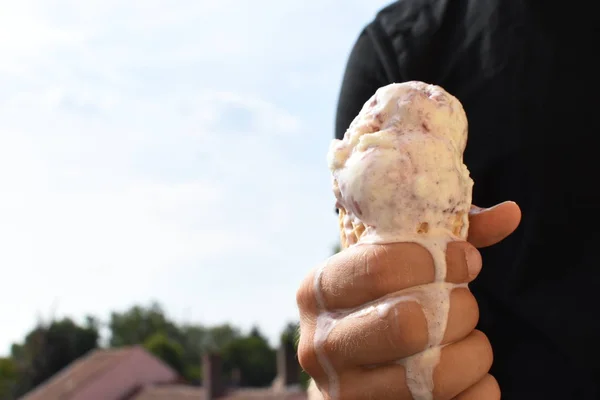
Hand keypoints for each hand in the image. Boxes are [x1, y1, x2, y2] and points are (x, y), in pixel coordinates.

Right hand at [297, 201, 520, 399]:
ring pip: (439, 374)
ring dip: (475, 351)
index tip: (467, 259)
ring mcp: (345, 393)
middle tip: (464, 304)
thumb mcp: (396, 265)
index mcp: (318, 290)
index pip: (380, 268)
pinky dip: (479, 389)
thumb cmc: (381, 304)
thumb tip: (510, 214)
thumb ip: (446, 238)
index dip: (438, 260)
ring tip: (468, 340)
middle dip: (458, 308)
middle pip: (409, 324)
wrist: (353, 371)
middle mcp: (321, 344)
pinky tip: (465, 376)